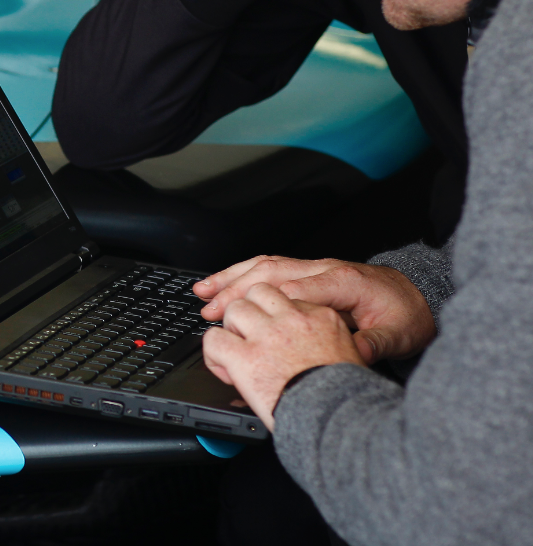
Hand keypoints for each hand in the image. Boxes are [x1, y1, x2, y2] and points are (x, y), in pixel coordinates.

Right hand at [194, 255, 435, 363]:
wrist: (418, 295)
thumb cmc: (407, 314)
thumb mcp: (399, 334)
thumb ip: (374, 344)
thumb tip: (353, 355)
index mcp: (344, 282)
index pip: (296, 287)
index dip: (264, 301)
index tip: (239, 317)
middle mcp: (324, 269)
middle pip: (271, 272)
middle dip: (236, 289)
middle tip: (209, 310)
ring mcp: (314, 268)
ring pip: (264, 266)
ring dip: (231, 278)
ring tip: (203, 292)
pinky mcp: (309, 273)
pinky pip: (269, 268)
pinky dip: (242, 274)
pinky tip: (224, 284)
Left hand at [202, 283, 366, 429]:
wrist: (341, 418)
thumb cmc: (345, 397)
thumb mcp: (348, 356)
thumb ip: (323, 341)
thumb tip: (306, 347)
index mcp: (321, 318)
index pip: (286, 298)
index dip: (274, 316)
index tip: (274, 337)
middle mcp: (293, 319)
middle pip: (257, 292)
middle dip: (250, 311)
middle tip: (250, 335)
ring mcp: (267, 336)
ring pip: (234, 309)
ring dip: (231, 328)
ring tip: (238, 350)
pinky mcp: (246, 357)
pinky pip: (214, 339)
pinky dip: (213, 353)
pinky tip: (223, 367)